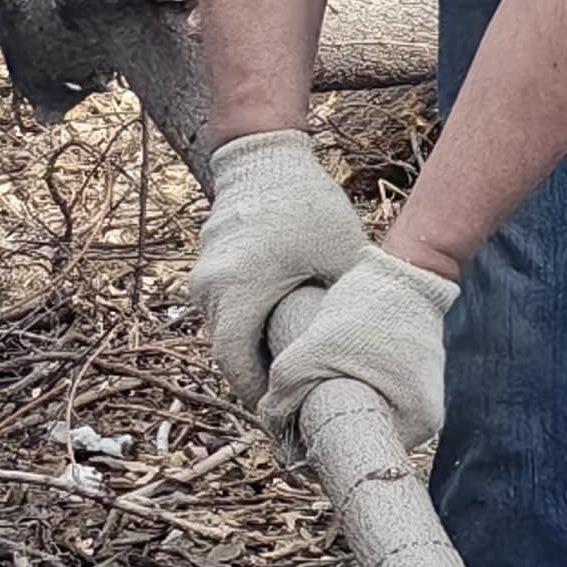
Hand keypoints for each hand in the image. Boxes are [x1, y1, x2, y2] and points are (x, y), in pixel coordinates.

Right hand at [188, 129, 370, 401]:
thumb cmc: (307, 204)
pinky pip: (222, 306)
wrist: (264, 154)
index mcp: (239, 291)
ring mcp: (203, 274)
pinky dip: (244, 322)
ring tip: (283, 370)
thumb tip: (362, 351)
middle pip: (227, 352)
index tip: (285, 412)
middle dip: (256, 377)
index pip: (237, 365)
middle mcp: (210, 287)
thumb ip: (341, 305)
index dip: (260, 395)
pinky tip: (273, 329)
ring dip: (249, 349)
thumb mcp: (338, 256)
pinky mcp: (207, 263)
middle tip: (287, 399)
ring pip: (222, 330)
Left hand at [264, 244, 458, 454]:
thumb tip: (268, 421)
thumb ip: (284, 390)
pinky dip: (353, 395)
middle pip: (361, 442)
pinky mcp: (415, 380)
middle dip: (323, 433)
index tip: (289, 442)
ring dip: (337, 413)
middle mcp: (425, 421)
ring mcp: (423, 399)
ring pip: (366, 420)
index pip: (357, 459)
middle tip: (291, 418)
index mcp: (413, 424)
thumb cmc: (368, 308)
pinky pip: (377, 400)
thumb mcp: (315, 350)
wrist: (405, 269)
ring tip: (306, 398)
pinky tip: (330, 382)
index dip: (316, 454)